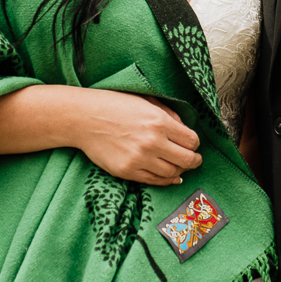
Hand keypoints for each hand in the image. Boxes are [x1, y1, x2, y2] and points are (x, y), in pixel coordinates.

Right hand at [75, 89, 202, 185]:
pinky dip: (165, 180)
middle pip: (187, 159)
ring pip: (172, 172)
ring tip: (180, 167)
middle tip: (195, 160)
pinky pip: (154, 181)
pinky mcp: (127, 171)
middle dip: (194, 160)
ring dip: (180, 171)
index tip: (193, 144)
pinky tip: (170, 177)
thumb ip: (169, 114)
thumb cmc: (115, 105)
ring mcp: (140, 159)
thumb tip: (185, 129)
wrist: (85, 118)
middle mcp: (153, 142)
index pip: (192, 140)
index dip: (195, 144)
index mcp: (160, 121)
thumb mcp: (146, 101)